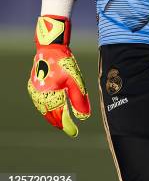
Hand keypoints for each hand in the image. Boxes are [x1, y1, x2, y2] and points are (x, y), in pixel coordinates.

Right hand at [27, 15, 90, 136]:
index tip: (74, 132)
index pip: (59, 117)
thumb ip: (79, 100)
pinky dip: (47, 107)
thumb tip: (84, 117)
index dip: (67, 126)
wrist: (50, 47)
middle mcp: (39, 96)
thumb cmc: (64, 63)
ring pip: (44, 109)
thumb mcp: (75, 81)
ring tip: (62, 121)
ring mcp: (35, 91)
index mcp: (50, 96)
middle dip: (60, 123)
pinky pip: (40, 101)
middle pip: (50, 115)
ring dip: (52, 116)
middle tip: (69, 128)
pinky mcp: (33, 86)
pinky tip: (53, 107)